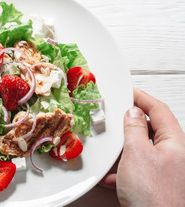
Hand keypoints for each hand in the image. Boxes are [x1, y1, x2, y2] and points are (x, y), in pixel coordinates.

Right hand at [100, 88, 184, 205]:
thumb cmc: (156, 196)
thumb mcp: (138, 155)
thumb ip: (134, 130)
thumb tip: (133, 113)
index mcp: (174, 142)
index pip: (158, 110)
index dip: (142, 97)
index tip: (128, 91)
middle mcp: (173, 155)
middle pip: (151, 130)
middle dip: (130, 125)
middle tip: (116, 118)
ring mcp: (165, 171)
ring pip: (141, 151)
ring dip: (124, 151)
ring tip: (111, 153)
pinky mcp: (155, 185)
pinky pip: (137, 169)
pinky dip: (123, 171)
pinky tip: (113, 178)